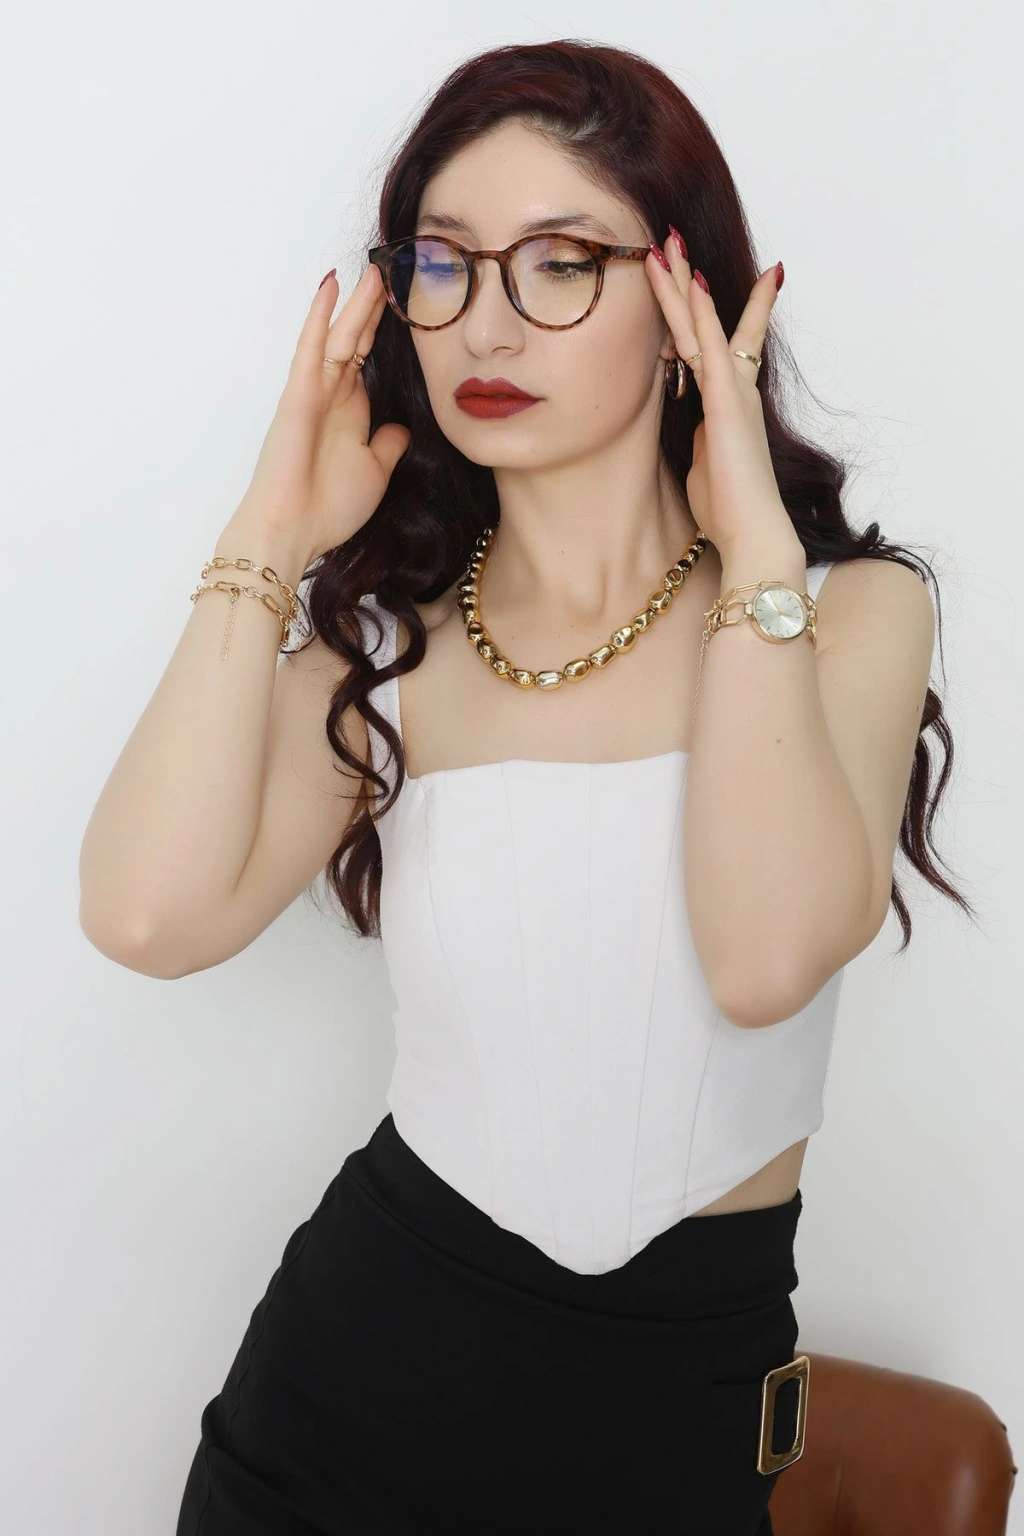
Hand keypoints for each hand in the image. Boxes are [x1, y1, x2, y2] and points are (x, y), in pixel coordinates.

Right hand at [231, 264, 410, 564]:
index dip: (385, 329)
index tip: (405, 301)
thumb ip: (387, 445)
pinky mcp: (299, 393)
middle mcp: (333, 395)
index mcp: (351, 411)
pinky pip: (312, 346)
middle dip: (373, 306)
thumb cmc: (330, 508)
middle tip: (391, 268)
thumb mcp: (375, 471)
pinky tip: (331, 285)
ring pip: (339, 335)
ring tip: (373, 268)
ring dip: (355, 303)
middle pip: (356, 338)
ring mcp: (315, 391)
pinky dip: (320, 315)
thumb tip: (401, 429)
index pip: (369, 358)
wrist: (294, 531)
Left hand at [646, 232, 796, 556]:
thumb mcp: (707, 466)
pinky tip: (691, 285)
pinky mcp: (726, 402)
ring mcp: (732, 391)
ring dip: (685, 283)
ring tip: (669, 242)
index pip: (721, 345)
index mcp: (728, 405)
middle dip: (689, 280)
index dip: (713, 311)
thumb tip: (697, 435)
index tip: (708, 278)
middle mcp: (735, 389)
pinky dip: (700, 316)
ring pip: (703, 325)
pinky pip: (709, 349)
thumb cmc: (729, 509)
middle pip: (707, 322)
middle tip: (673, 241)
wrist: (753, 532)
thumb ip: (703, 441)